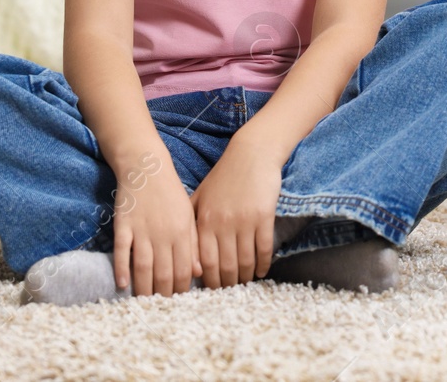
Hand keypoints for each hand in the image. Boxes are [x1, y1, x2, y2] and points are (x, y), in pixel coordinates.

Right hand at [110, 154, 199, 296]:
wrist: (147, 167)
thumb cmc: (170, 193)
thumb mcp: (188, 216)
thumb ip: (193, 244)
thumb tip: (198, 272)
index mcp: (183, 232)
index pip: (184, 269)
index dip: (182, 289)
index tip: (179, 302)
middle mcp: (164, 233)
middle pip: (164, 272)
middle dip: (163, 295)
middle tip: (160, 309)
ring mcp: (142, 230)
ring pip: (143, 267)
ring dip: (143, 288)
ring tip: (142, 303)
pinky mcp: (124, 225)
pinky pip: (122, 251)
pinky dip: (122, 269)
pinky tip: (122, 284)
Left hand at [189, 141, 282, 288]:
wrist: (252, 153)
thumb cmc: (224, 175)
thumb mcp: (201, 195)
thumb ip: (191, 220)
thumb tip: (182, 249)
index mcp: (203, 221)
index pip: (203, 261)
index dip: (207, 280)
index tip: (209, 291)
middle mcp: (222, 224)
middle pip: (224, 266)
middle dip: (226, 284)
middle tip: (228, 293)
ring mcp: (244, 221)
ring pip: (244, 261)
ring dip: (245, 277)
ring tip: (244, 284)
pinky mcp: (264, 217)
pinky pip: (263, 248)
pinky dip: (263, 264)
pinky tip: (261, 271)